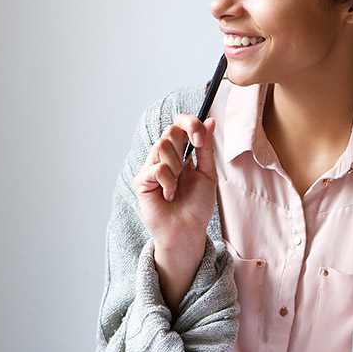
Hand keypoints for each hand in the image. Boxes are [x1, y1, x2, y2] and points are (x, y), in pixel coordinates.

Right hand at [131, 115, 218, 306]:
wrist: (188, 231)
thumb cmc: (197, 205)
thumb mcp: (207, 173)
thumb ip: (206, 148)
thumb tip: (210, 121)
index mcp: (180, 153)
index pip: (179, 125)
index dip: (190, 124)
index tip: (201, 138)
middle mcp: (164, 157)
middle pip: (169, 131)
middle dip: (184, 145)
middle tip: (189, 166)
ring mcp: (150, 168)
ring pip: (161, 146)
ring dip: (177, 167)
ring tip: (178, 186)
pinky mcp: (142, 182)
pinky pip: (156, 168)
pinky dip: (168, 182)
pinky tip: (169, 195)